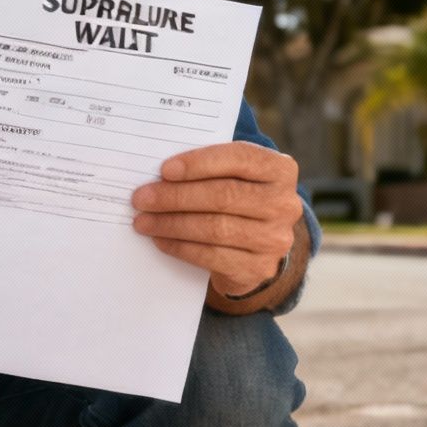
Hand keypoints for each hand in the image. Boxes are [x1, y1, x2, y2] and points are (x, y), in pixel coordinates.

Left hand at [130, 142, 302, 297]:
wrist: (258, 244)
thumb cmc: (236, 197)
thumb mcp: (233, 174)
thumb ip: (209, 167)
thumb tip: (160, 174)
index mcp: (279, 169)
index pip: (239, 158)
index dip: (199, 163)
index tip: (164, 170)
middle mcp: (284, 203)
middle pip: (223, 196)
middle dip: (175, 197)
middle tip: (141, 198)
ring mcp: (275, 238)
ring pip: (215, 228)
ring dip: (172, 224)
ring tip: (143, 221)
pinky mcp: (259, 267)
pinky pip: (212, 256)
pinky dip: (181, 247)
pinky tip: (160, 240)